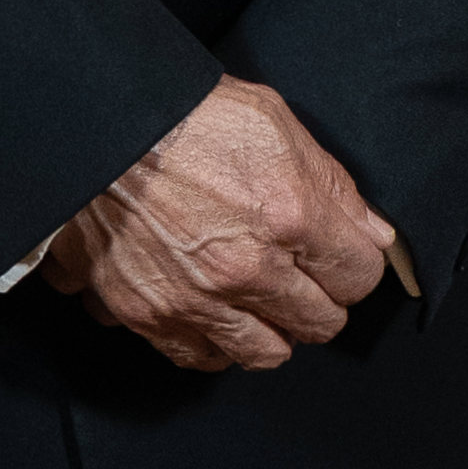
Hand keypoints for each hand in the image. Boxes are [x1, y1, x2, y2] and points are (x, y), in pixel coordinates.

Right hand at [44, 75, 393, 373]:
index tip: (342, 256)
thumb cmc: (181, 112)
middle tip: (303, 277)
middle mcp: (245, 269)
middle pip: (321, 323)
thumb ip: (332, 184)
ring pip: (266, 353)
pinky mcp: (147, 314)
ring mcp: (194, 299)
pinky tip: (214, 311)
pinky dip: (212, 341)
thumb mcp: (273, 121)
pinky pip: (199, 357)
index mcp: (287, 215)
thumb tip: (373, 233)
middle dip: (321, 300)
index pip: (359, 277)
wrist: (94, 122)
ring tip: (261, 299)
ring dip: (272, 329)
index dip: (356, 265)